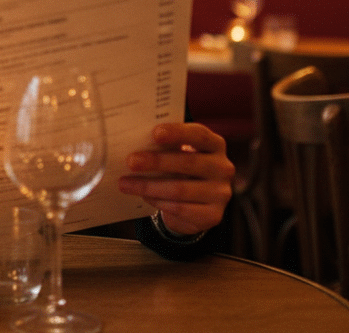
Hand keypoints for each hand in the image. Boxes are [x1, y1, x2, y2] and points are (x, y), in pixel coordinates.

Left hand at [117, 122, 234, 236]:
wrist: (198, 205)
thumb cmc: (183, 171)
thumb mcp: (180, 154)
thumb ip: (167, 147)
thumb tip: (136, 142)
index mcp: (215, 145)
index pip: (199, 135)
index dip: (178, 133)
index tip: (155, 133)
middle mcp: (223, 167)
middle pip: (188, 162)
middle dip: (156, 161)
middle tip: (131, 161)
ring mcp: (220, 193)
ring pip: (180, 189)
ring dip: (149, 186)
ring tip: (125, 183)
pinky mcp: (213, 215)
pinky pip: (180, 208)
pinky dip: (158, 202)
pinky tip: (144, 196)